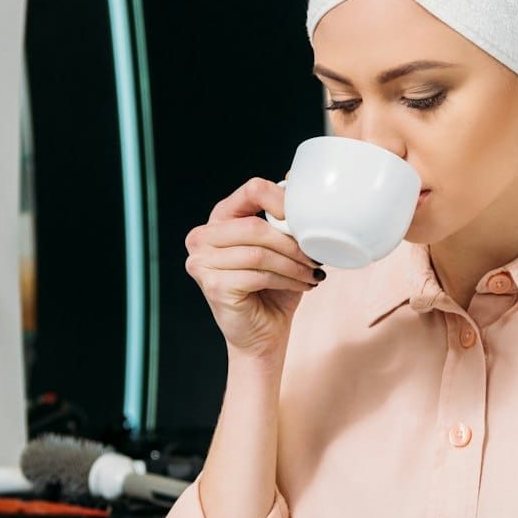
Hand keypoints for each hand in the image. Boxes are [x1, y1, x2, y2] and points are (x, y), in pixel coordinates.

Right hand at [184, 178, 322, 360]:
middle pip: (255, 225)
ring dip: (293, 263)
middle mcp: (202, 237)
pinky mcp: (213, 285)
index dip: (282, 200)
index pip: (251, 191)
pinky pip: (258, 274)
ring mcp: (201, 262)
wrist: (263, 335)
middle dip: (292, 242)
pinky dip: (287, 279)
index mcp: (220, 218)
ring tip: (313, 273)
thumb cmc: (274, 289)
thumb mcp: (282, 248)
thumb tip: (298, 182)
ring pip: (259, 252)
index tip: (305, 219)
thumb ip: (284, 219)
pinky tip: (302, 285)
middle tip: (316, 257)